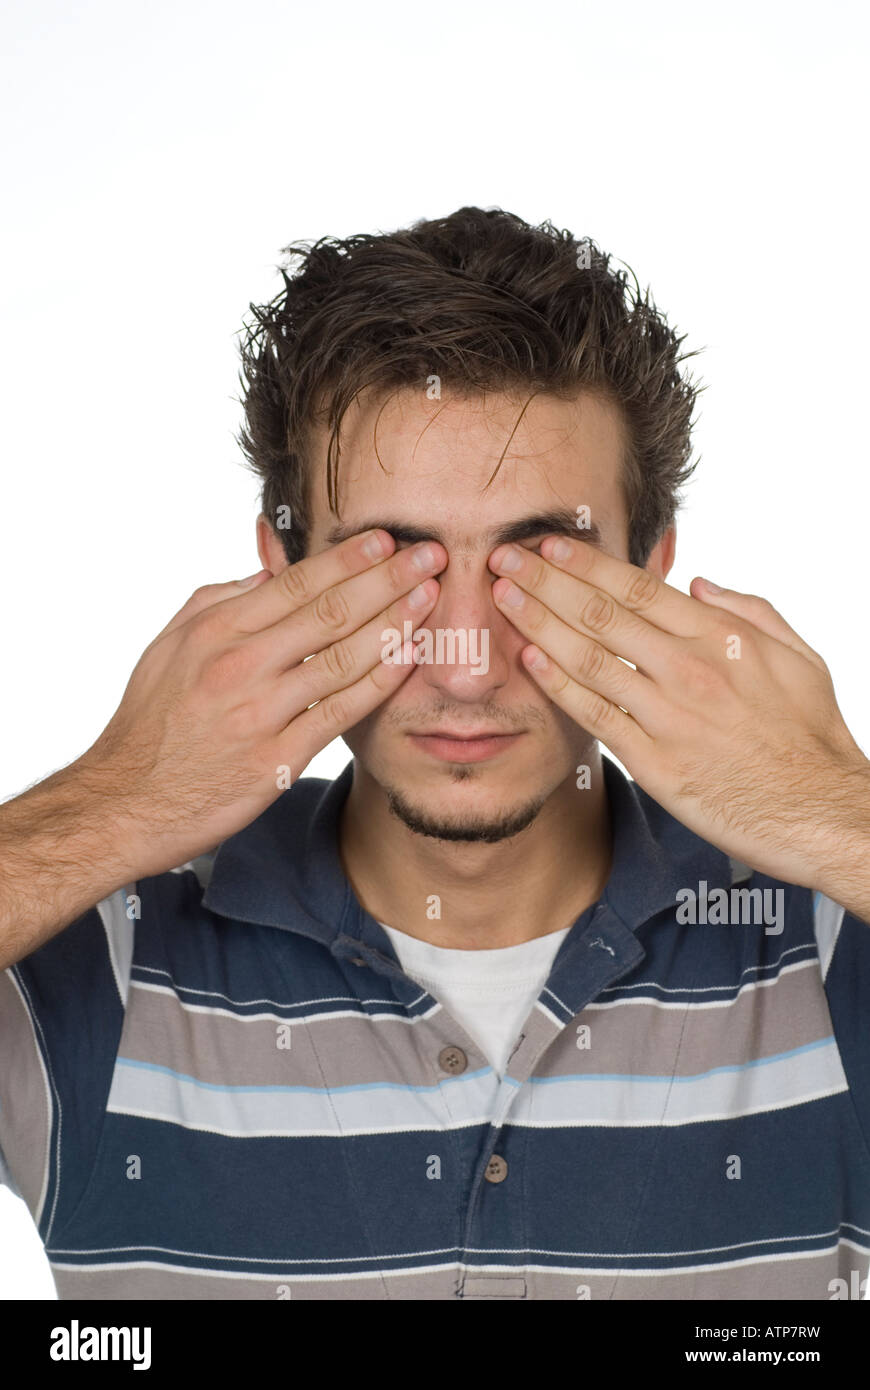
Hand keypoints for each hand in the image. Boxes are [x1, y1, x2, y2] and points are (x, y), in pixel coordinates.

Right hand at [75, 530, 444, 877]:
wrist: (128, 802)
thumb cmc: (151, 722)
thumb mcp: (169, 645)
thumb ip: (220, 601)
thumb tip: (270, 569)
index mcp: (215, 631)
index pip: (295, 583)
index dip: (347, 558)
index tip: (385, 539)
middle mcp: (240, 666)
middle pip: (330, 612)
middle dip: (387, 579)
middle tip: (430, 555)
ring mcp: (262, 713)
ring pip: (344, 658)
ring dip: (396, 623)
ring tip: (432, 597)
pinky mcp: (280, 759)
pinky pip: (342, 711)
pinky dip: (381, 681)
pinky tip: (410, 657)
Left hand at [488, 535, 869, 892]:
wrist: (820, 812)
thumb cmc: (811, 736)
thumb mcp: (799, 657)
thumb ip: (749, 610)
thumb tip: (697, 582)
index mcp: (722, 638)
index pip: (638, 587)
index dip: (586, 562)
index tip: (549, 543)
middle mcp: (689, 670)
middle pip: (601, 614)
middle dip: (545, 581)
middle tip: (503, 559)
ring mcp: (668, 717)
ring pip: (588, 659)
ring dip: (538, 624)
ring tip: (502, 599)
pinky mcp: (654, 763)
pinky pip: (594, 716)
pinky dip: (557, 685)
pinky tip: (528, 661)